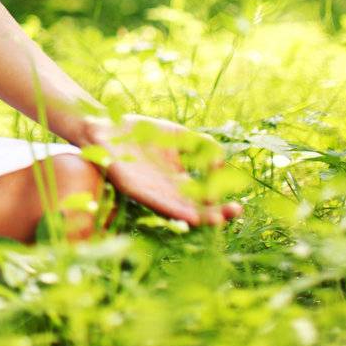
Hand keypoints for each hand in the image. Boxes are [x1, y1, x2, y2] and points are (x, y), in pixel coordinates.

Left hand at [79, 113, 242, 228]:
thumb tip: (219, 162)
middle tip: (234, 213)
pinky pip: (154, 200)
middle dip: (215, 213)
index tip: (238, 204)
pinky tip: (187, 214)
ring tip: (215, 220)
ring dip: (196, 215)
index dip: (221, 203)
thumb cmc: (142, 132)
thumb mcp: (178, 135)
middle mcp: (165, 190)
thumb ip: (202, 145)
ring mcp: (150, 191)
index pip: (204, 198)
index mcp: (177, 181)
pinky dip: (172, 207)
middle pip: (195, 208)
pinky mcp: (133, 188)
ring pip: (177, 209)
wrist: (108, 126)